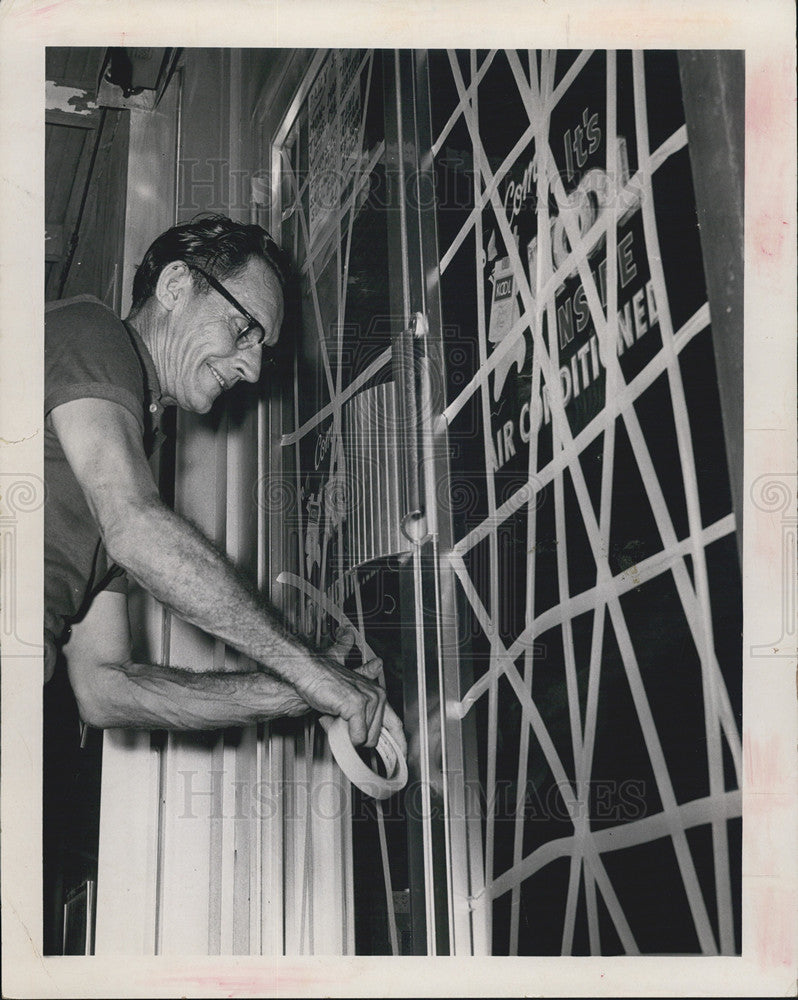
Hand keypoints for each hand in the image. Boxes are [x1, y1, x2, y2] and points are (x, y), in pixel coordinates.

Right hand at [301, 627, 406, 756]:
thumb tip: (364, 725)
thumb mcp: (349, 698)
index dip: (399, 743)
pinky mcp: (357, 705)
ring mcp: (368, 699)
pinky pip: (357, 736)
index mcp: (378, 695)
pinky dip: (344, 736)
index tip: (400, 757)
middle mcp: (377, 696)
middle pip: (376, 737)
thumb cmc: (326, 683)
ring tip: (335, 718)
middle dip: (358, 738)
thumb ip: (362, 709)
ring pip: (365, 739)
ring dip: (347, 735)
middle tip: (342, 725)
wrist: (309, 672)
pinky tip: (334, 720)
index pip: (396, 724)